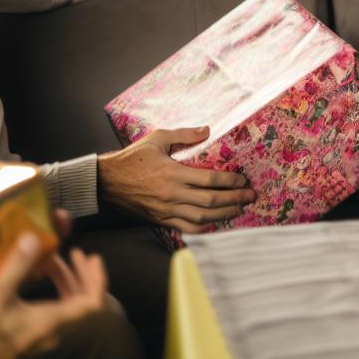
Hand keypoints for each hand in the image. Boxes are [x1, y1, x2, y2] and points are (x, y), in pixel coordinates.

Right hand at [0, 234, 108, 358]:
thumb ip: (18, 266)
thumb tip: (34, 237)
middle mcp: (56, 331)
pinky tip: (37, 281)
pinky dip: (55, 293)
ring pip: (69, 307)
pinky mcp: (34, 339)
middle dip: (82, 275)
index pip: (93, 302)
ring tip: (52, 261)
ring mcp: (46, 337)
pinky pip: (56, 313)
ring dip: (67, 282)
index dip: (98, 278)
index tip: (93, 257)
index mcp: (54, 321)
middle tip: (73, 252)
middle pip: (83, 302)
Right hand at [98, 126, 255, 232]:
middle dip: (235, 198)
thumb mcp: (157, 139)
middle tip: (251, 196)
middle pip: (211, 200)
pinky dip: (205, 227)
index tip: (243, 179)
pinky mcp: (161, 220)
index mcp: (173, 173)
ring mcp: (167, 210)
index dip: (230, 181)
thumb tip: (207, 130)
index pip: (210, 179)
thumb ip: (183, 134)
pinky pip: (187, 228)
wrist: (107, 181)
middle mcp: (172, 194)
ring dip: (224, 214)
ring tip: (240, 209)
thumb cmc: (132, 158)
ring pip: (202, 217)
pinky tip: (217, 223)